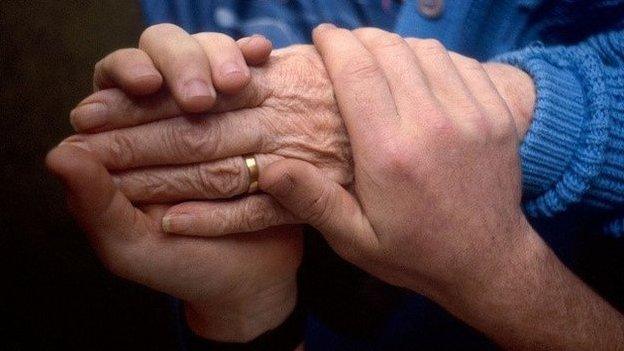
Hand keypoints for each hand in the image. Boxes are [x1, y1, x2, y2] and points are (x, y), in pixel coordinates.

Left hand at [49, 25, 300, 341]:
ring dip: (219, 60)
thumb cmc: (182, 265)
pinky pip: (253, 82)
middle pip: (167, 62)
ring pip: (212, 64)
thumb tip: (60, 153)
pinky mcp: (255, 121)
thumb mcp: (130, 244)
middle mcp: (168, 119)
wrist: (249, 279)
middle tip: (199, 94)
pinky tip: (261, 57)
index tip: (143, 83)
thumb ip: (94, 203)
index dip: (126, 74)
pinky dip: (255, 65)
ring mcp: (216, 115)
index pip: (116, 85)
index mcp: (125, 142)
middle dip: (181, 66)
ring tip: (234, 81)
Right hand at [262, 23, 528, 302]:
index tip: (321, 35)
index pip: (357, 71)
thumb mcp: (355, 240)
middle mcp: (432, 125)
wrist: (487, 263)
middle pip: (391, 51)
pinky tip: (421, 73)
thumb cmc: (414, 253)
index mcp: (389, 153)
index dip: (335, 43)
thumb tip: (267, 167)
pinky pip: (463, 63)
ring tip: (380, 56)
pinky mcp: (499, 115)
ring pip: (427, 50)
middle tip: (346, 44)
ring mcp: (473, 116)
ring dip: (398, 45)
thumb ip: (312, 200)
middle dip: (361, 37)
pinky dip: (436, 57)